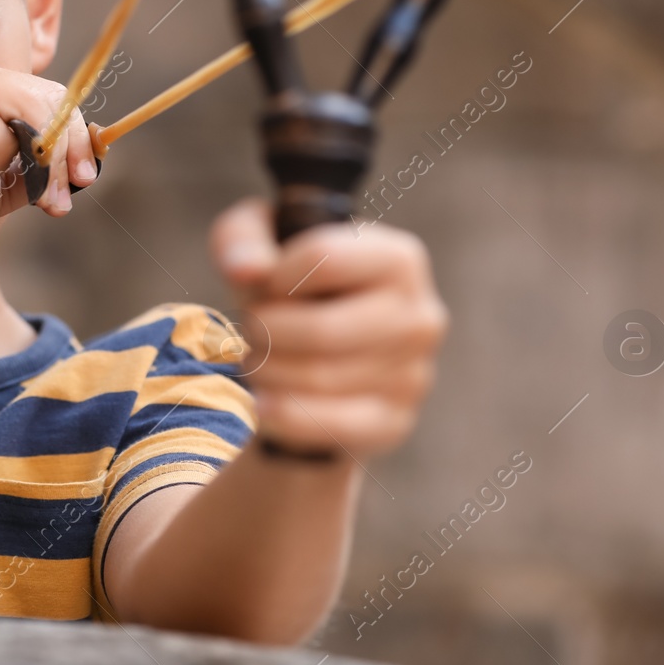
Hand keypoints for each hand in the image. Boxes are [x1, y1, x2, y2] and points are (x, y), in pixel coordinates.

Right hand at [0, 49, 96, 257]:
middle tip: (69, 196)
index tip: (85, 176)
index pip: (45, 95)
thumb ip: (39, 161)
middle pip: (49, 98)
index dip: (73, 135)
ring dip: (29, 164)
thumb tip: (92, 156)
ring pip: (33, 117)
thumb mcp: (1, 178)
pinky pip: (3, 137)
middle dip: (68, 151)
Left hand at [210, 199, 446, 457]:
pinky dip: (284, 415)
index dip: (274, 276)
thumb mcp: (260, 241)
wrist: (312, 352)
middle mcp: (420, 316)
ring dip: (267, 371)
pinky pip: (331, 425)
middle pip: (321, 329)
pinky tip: (261, 403)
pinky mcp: (394, 422)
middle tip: (250, 330)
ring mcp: (413, 375)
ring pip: (319, 379)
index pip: (325, 258)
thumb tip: (245, 271)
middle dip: (265, 331)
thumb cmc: (289, 285)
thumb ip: (244, 239)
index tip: (265, 286)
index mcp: (399, 260)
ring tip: (256, 359)